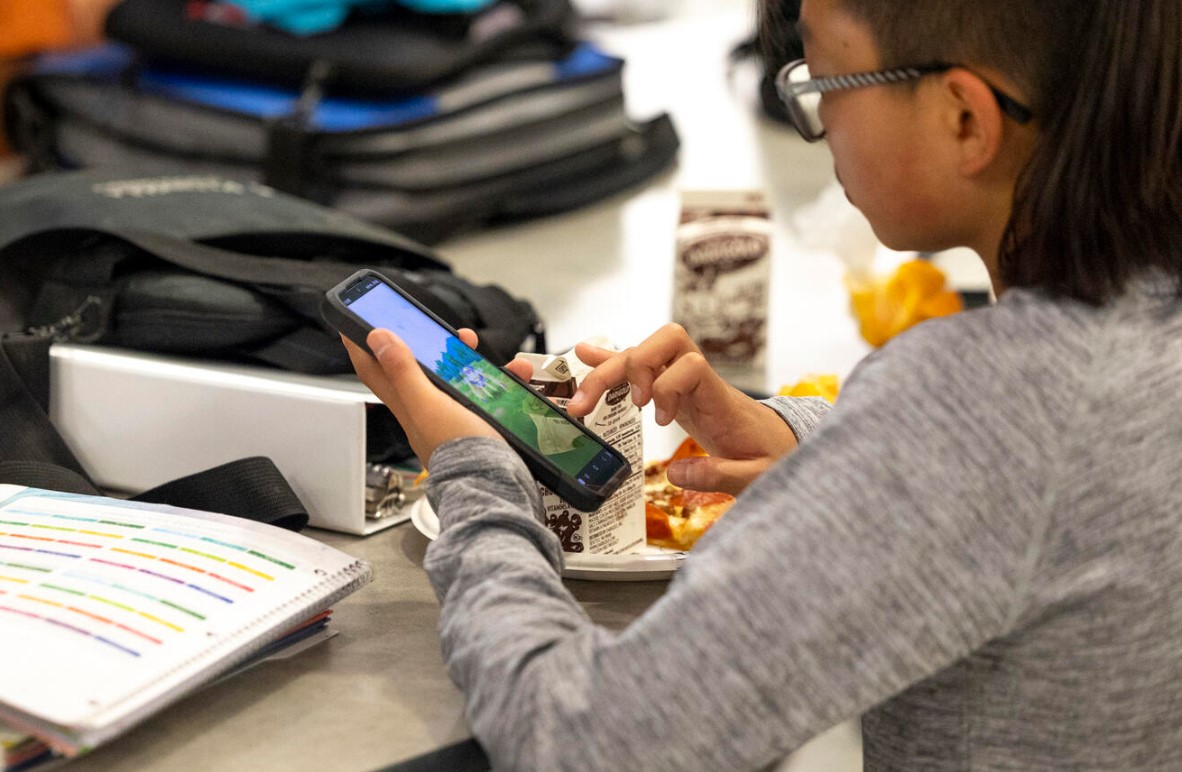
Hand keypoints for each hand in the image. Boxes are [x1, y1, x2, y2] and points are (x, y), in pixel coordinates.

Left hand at [343, 328, 534, 467]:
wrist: (495, 489)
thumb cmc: (459, 452)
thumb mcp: (428, 405)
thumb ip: (404, 372)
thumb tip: (377, 337)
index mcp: (408, 405)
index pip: (374, 369)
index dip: (360, 344)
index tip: (352, 321)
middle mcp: (428, 411)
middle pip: (421, 369)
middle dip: (434, 345)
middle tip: (447, 331)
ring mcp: (454, 419)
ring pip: (461, 380)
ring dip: (477, 363)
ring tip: (495, 357)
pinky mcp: (481, 426)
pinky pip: (490, 396)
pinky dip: (504, 383)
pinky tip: (519, 378)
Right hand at [565, 324, 796, 494]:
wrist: (779, 443)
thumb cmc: (771, 455)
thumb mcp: (756, 474)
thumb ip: (720, 475)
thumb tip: (675, 475)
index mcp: (719, 397)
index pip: (691, 365)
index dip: (669, 387)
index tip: (661, 421)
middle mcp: (699, 380)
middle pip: (660, 345)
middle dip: (627, 368)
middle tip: (607, 404)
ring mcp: (682, 381)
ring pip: (644, 354)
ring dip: (609, 370)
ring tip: (579, 399)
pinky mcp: (671, 390)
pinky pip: (640, 369)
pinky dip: (612, 363)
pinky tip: (585, 358)